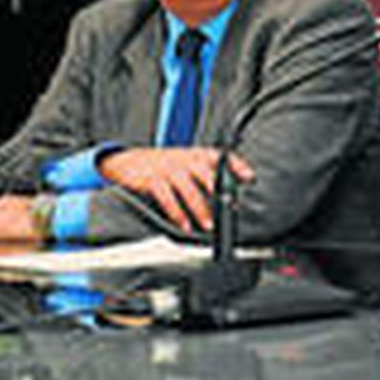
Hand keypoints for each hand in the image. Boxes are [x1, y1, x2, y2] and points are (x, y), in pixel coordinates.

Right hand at [99, 147, 254, 231]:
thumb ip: (208, 173)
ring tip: (208, 224)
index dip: (236, 165)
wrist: (130, 161)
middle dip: (219, 189)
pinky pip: (167, 198)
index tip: (249, 176)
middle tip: (229, 206)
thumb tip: (235, 187)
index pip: (219, 156)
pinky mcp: (152, 180)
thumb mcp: (187, 163)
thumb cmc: (164, 165)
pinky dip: (177, 213)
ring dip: (200, 208)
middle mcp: (183, 160)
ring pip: (188, 189)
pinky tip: (184, 225)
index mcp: (195, 155)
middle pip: (205, 173)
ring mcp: (168, 169)